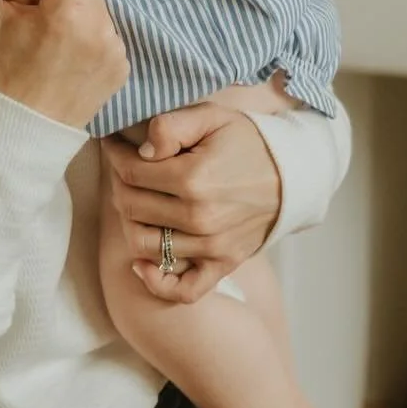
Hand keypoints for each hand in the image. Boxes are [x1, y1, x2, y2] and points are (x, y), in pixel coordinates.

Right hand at [0, 0, 128, 130]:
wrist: (19, 133)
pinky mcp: (122, 70)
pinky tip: (65, 59)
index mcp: (68, 11)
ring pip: (101, 8)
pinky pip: (108, 36)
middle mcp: (101, 29)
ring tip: (51, 42)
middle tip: (40, 17)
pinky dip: (89, 41)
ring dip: (79, 16)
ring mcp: (115, 52)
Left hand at [100, 104, 281, 303]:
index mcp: (193, 178)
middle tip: (125, 170)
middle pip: (129, 207)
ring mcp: (210, 246)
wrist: (291, 175)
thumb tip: (139, 151)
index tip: (115, 147)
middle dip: (119, 184)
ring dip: (129, 222)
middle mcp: (199, 217)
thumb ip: (170, 127)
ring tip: (136, 202)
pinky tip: (142, 262)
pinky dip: (156, 281)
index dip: (115, 156)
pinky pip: (181, 290)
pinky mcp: (222, 264)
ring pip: (143, 244)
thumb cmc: (246, 143)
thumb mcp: (210, 117)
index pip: (130, 172)